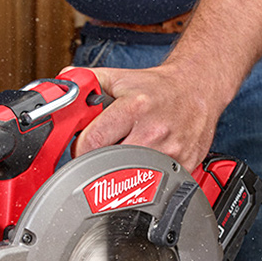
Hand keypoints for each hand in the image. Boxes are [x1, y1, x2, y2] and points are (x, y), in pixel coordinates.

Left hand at [73, 62, 225, 172]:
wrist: (198, 87)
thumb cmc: (159, 87)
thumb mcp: (120, 77)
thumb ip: (88, 81)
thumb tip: (63, 86)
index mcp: (134, 108)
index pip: (92, 143)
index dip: (80, 151)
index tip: (81, 150)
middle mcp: (154, 131)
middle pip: (110, 165)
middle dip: (99, 165)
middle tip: (101, 157)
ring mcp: (171, 151)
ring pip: (133, 180)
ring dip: (123, 174)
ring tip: (125, 158)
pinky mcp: (185, 165)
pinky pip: (156, 183)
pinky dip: (147, 179)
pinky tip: (147, 163)